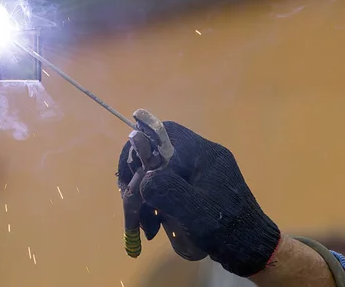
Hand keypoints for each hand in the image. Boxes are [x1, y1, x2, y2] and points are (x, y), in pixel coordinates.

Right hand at [117, 121, 280, 277]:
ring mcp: (200, 173)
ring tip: (145, 225)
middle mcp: (201, 157)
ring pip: (161, 173)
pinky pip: (169, 187)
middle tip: (130, 201)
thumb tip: (143, 177)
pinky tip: (154, 225)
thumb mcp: (193, 210)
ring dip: (146, 196)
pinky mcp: (198, 188)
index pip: (165, 132)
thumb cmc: (225, 228)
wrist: (251, 250)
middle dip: (140, 179)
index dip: (142, 145)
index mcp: (203, 154)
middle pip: (159, 154)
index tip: (130, 171)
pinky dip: (157, 203)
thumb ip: (166, 188)